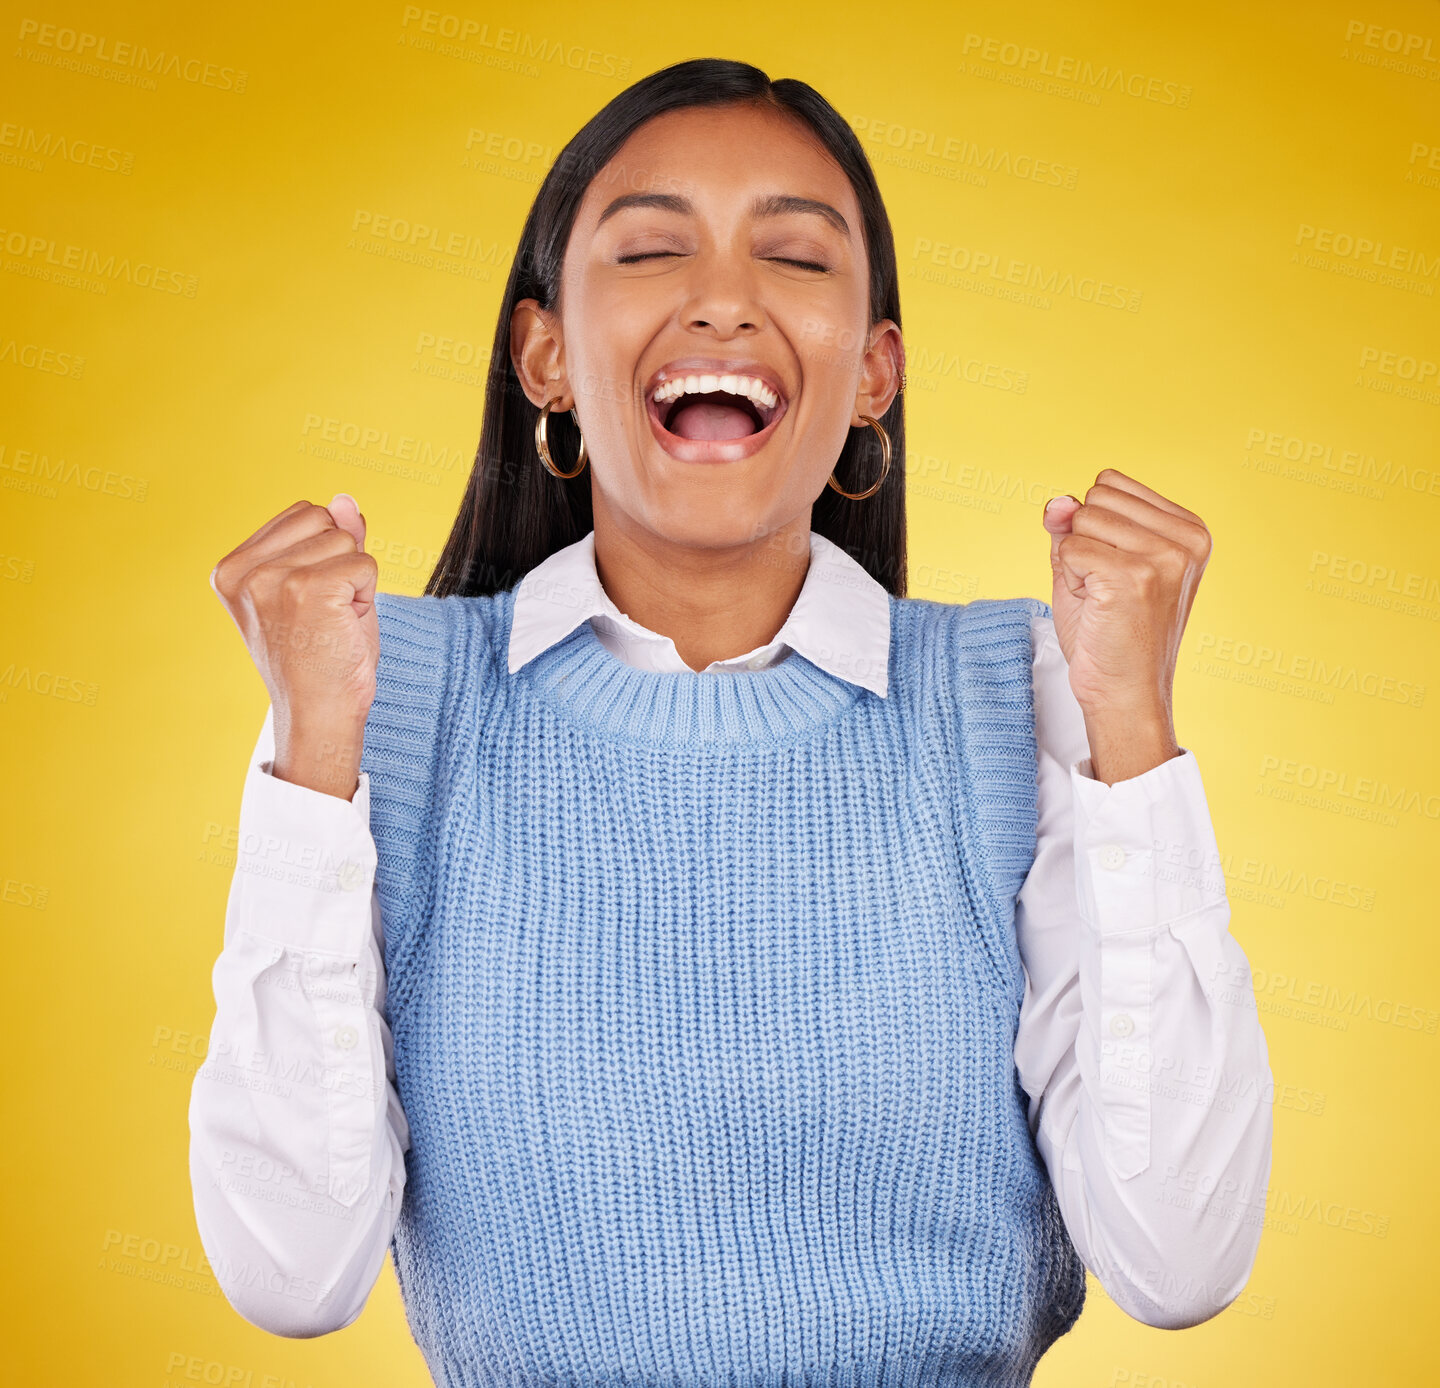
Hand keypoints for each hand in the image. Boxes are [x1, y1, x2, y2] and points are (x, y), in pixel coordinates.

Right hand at [210, 494, 378, 794]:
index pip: (303, 513)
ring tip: (333, 623)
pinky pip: (365, 563)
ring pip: (347, 541)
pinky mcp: (308, 589)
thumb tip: (345, 499)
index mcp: (232, 568)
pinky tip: (344, 627)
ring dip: (355, 582)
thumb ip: (329, 541)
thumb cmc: (321, 657)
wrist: (320, 714)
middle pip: (325, 519)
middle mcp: (244, 571)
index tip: (310, 602)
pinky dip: (367, 595)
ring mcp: (272, 579)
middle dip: (341, 562)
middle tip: (326, 614)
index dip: (325, 554)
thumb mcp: (320, 588)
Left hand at [1042, 469, 1211, 774]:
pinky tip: (1097, 608)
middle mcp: (1187, 538)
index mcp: (1189, 528)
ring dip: (1076, 562)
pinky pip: (1071, 549)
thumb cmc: (1109, 634)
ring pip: (1081, 521)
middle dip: (1084, 542)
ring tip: (1103, 599)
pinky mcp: (1135, 577)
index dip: (1093, 526)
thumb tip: (1058, 501)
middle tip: (1107, 590)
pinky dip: (1070, 579)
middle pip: (1095, 498)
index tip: (1115, 570)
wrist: (1123, 693)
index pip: (1110, 484)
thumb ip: (1073, 524)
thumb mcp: (1090, 564)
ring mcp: (1165, 556)